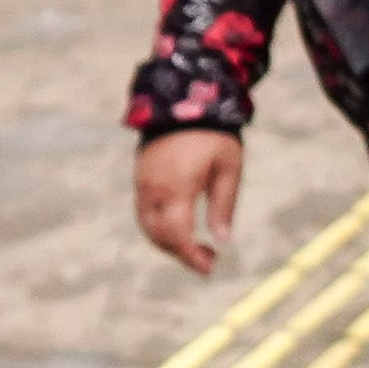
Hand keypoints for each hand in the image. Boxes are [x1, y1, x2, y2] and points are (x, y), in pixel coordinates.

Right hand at [133, 127, 244, 276]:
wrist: (181, 100)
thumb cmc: (213, 134)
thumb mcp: (228, 168)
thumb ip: (224, 205)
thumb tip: (223, 241)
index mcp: (177, 187)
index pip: (178, 235)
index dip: (192, 257)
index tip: (209, 268)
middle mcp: (153, 190)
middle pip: (160, 237)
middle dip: (182, 254)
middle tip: (208, 259)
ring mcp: (142, 185)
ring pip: (148, 228)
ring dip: (169, 244)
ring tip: (196, 246)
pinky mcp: (139, 180)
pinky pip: (144, 214)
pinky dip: (159, 229)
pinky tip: (180, 228)